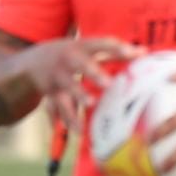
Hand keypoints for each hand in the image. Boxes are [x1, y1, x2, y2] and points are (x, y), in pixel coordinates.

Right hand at [18, 35, 141, 129]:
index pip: (102, 45)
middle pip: (81, 65)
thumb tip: (145, 51)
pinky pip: (58, 107)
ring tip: (91, 103)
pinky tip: (77, 130)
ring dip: (79, 95)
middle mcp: (68, 60)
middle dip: (94, 73)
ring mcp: (57, 76)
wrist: (31, 62)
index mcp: (81, 46)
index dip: (117, 48)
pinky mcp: (50, 93)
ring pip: (68, 87)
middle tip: (108, 83)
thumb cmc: (71, 54)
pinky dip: (67, 119)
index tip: (134, 53)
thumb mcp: (87, 48)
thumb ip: (113, 51)